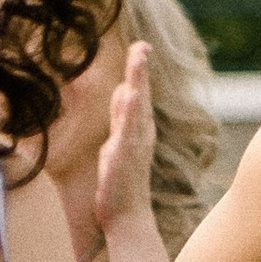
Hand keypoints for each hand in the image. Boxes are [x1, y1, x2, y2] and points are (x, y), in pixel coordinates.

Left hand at [93, 40, 157, 240]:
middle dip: (141, 67)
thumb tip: (123, 94)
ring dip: (139, 80)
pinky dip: (132, 109)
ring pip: (137, 104)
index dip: (139, 69)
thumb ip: (122, 119)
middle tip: (143, 44)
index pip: (138, 92)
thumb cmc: (121, 184)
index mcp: (138, 128)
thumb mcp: (118, 144)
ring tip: (140, 56)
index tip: (140, 47)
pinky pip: (129, 127)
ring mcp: (135, 142)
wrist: (128, 217)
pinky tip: (131, 93)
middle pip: (142, 92)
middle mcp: (141, 132)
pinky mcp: (126, 154)